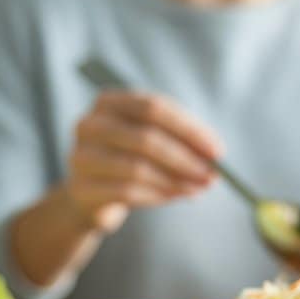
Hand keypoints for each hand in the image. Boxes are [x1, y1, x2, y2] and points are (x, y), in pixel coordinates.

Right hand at [63, 91, 222, 234]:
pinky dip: (157, 196)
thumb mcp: (153, 142)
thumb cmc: (130, 159)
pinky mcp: (81, 188)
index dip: (189, 130)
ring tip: (197, 189)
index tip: (218, 151)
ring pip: (136, 168)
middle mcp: (90, 124)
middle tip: (212, 176)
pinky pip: (126, 192)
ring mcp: (81, 156)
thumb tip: (215, 159)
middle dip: (185, 159)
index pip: (154, 108)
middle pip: (146, 138)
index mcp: (110, 101)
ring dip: (175, 181)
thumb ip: (181, 143)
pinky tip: (174, 197)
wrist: (92, 194)